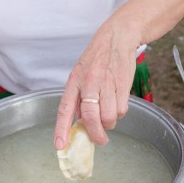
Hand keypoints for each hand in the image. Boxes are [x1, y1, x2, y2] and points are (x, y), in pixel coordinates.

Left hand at [54, 27, 137, 148]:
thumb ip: (79, 95)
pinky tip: (118, 102)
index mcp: (75, 80)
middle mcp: (89, 83)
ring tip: (109, 115)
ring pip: (109, 117)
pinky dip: (120, 112)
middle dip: (95, 134)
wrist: (118, 36)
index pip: (65, 108)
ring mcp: (107, 84)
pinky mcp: (123, 85)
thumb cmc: (98, 55)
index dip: (61, 129)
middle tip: (100, 140)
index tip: (60, 145)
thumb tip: (78, 120)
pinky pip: (122, 110)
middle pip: (90, 118)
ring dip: (110, 123)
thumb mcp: (81, 72)